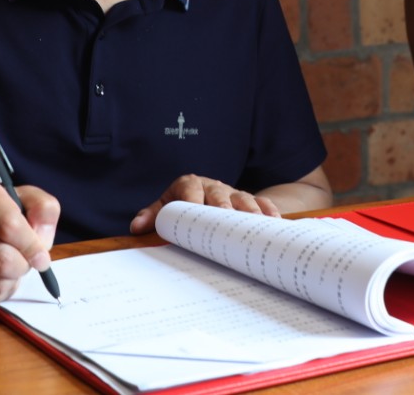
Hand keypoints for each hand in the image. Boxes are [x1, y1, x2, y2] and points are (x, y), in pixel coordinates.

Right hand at [0, 179, 59, 304]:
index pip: (9, 226)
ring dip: (11, 281)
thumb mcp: (25, 199)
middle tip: (26, 261)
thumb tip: (42, 240)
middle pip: (1, 259)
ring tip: (11, 268)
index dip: (31, 246)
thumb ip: (44, 210)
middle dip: (22, 266)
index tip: (41, 256)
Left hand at [129, 174, 280, 234]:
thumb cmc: (182, 203)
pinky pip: (262, 204)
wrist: (202, 192)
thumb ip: (152, 215)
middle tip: (228, 220)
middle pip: (220, 195)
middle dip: (224, 208)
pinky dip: (270, 212)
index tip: (194, 214)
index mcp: (190, 185)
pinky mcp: (249, 202)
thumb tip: (136, 227)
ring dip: (251, 212)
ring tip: (257, 224)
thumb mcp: (165, 206)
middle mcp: (213, 186)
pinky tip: (277, 224)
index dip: (192, 202)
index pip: (190, 190)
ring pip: (244, 199)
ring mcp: (233, 193)